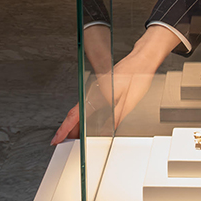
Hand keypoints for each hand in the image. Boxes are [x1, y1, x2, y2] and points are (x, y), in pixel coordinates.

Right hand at [50, 25, 181, 145]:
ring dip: (77, 122)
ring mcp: (97, 88)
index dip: (64, 129)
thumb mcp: (128, 102)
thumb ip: (115, 118)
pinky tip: (88, 120)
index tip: (57, 138)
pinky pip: (88, 103)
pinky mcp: (102, 86)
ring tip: (74, 136)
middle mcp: (94, 91)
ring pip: (82, 108)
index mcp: (97, 95)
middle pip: (76, 113)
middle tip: (63, 142)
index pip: (75, 115)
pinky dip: (85, 114)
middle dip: (68, 129)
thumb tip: (108, 132)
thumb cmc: (137, 76)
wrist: (142, 59)